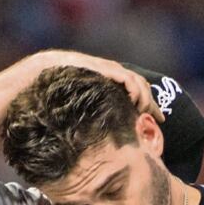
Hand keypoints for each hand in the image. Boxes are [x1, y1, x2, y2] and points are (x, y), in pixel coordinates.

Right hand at [38, 51, 164, 121]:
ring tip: (143, 111)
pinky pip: (125, 78)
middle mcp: (113, 73)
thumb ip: (98, 112)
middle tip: (159, 118)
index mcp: (111, 81)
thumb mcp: (84, 104)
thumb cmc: (60, 89)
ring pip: (137, 81)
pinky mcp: (103, 68)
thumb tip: (104, 136)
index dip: (150, 104)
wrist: (43, 71)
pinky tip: (133, 101)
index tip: (160, 119)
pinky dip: (133, 88)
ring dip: (144, 97)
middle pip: (141, 85)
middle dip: (152, 102)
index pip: (138, 90)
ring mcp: (109, 69)